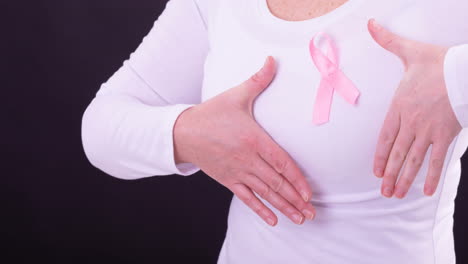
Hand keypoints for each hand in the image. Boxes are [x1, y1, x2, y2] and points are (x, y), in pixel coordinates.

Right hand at [173, 56, 315, 224]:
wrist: (183, 132)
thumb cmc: (211, 113)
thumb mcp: (235, 96)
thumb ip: (258, 80)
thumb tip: (273, 59)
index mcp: (254, 139)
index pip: (281, 162)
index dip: (297, 179)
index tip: (309, 193)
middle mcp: (248, 159)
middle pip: (276, 183)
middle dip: (296, 199)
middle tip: (313, 212)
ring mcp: (238, 172)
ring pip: (265, 193)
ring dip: (284, 207)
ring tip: (300, 219)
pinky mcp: (228, 180)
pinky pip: (247, 198)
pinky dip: (260, 210)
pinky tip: (273, 221)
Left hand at [367, 18, 461, 198]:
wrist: (465, 70)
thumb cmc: (438, 63)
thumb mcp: (409, 52)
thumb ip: (387, 41)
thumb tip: (370, 24)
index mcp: (398, 107)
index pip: (384, 138)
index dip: (379, 156)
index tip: (375, 171)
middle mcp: (411, 123)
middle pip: (396, 155)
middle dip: (389, 175)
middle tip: (384, 192)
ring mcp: (428, 131)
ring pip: (412, 161)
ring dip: (403, 179)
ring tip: (396, 195)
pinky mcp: (446, 135)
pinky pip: (437, 160)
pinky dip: (431, 177)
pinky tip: (426, 191)